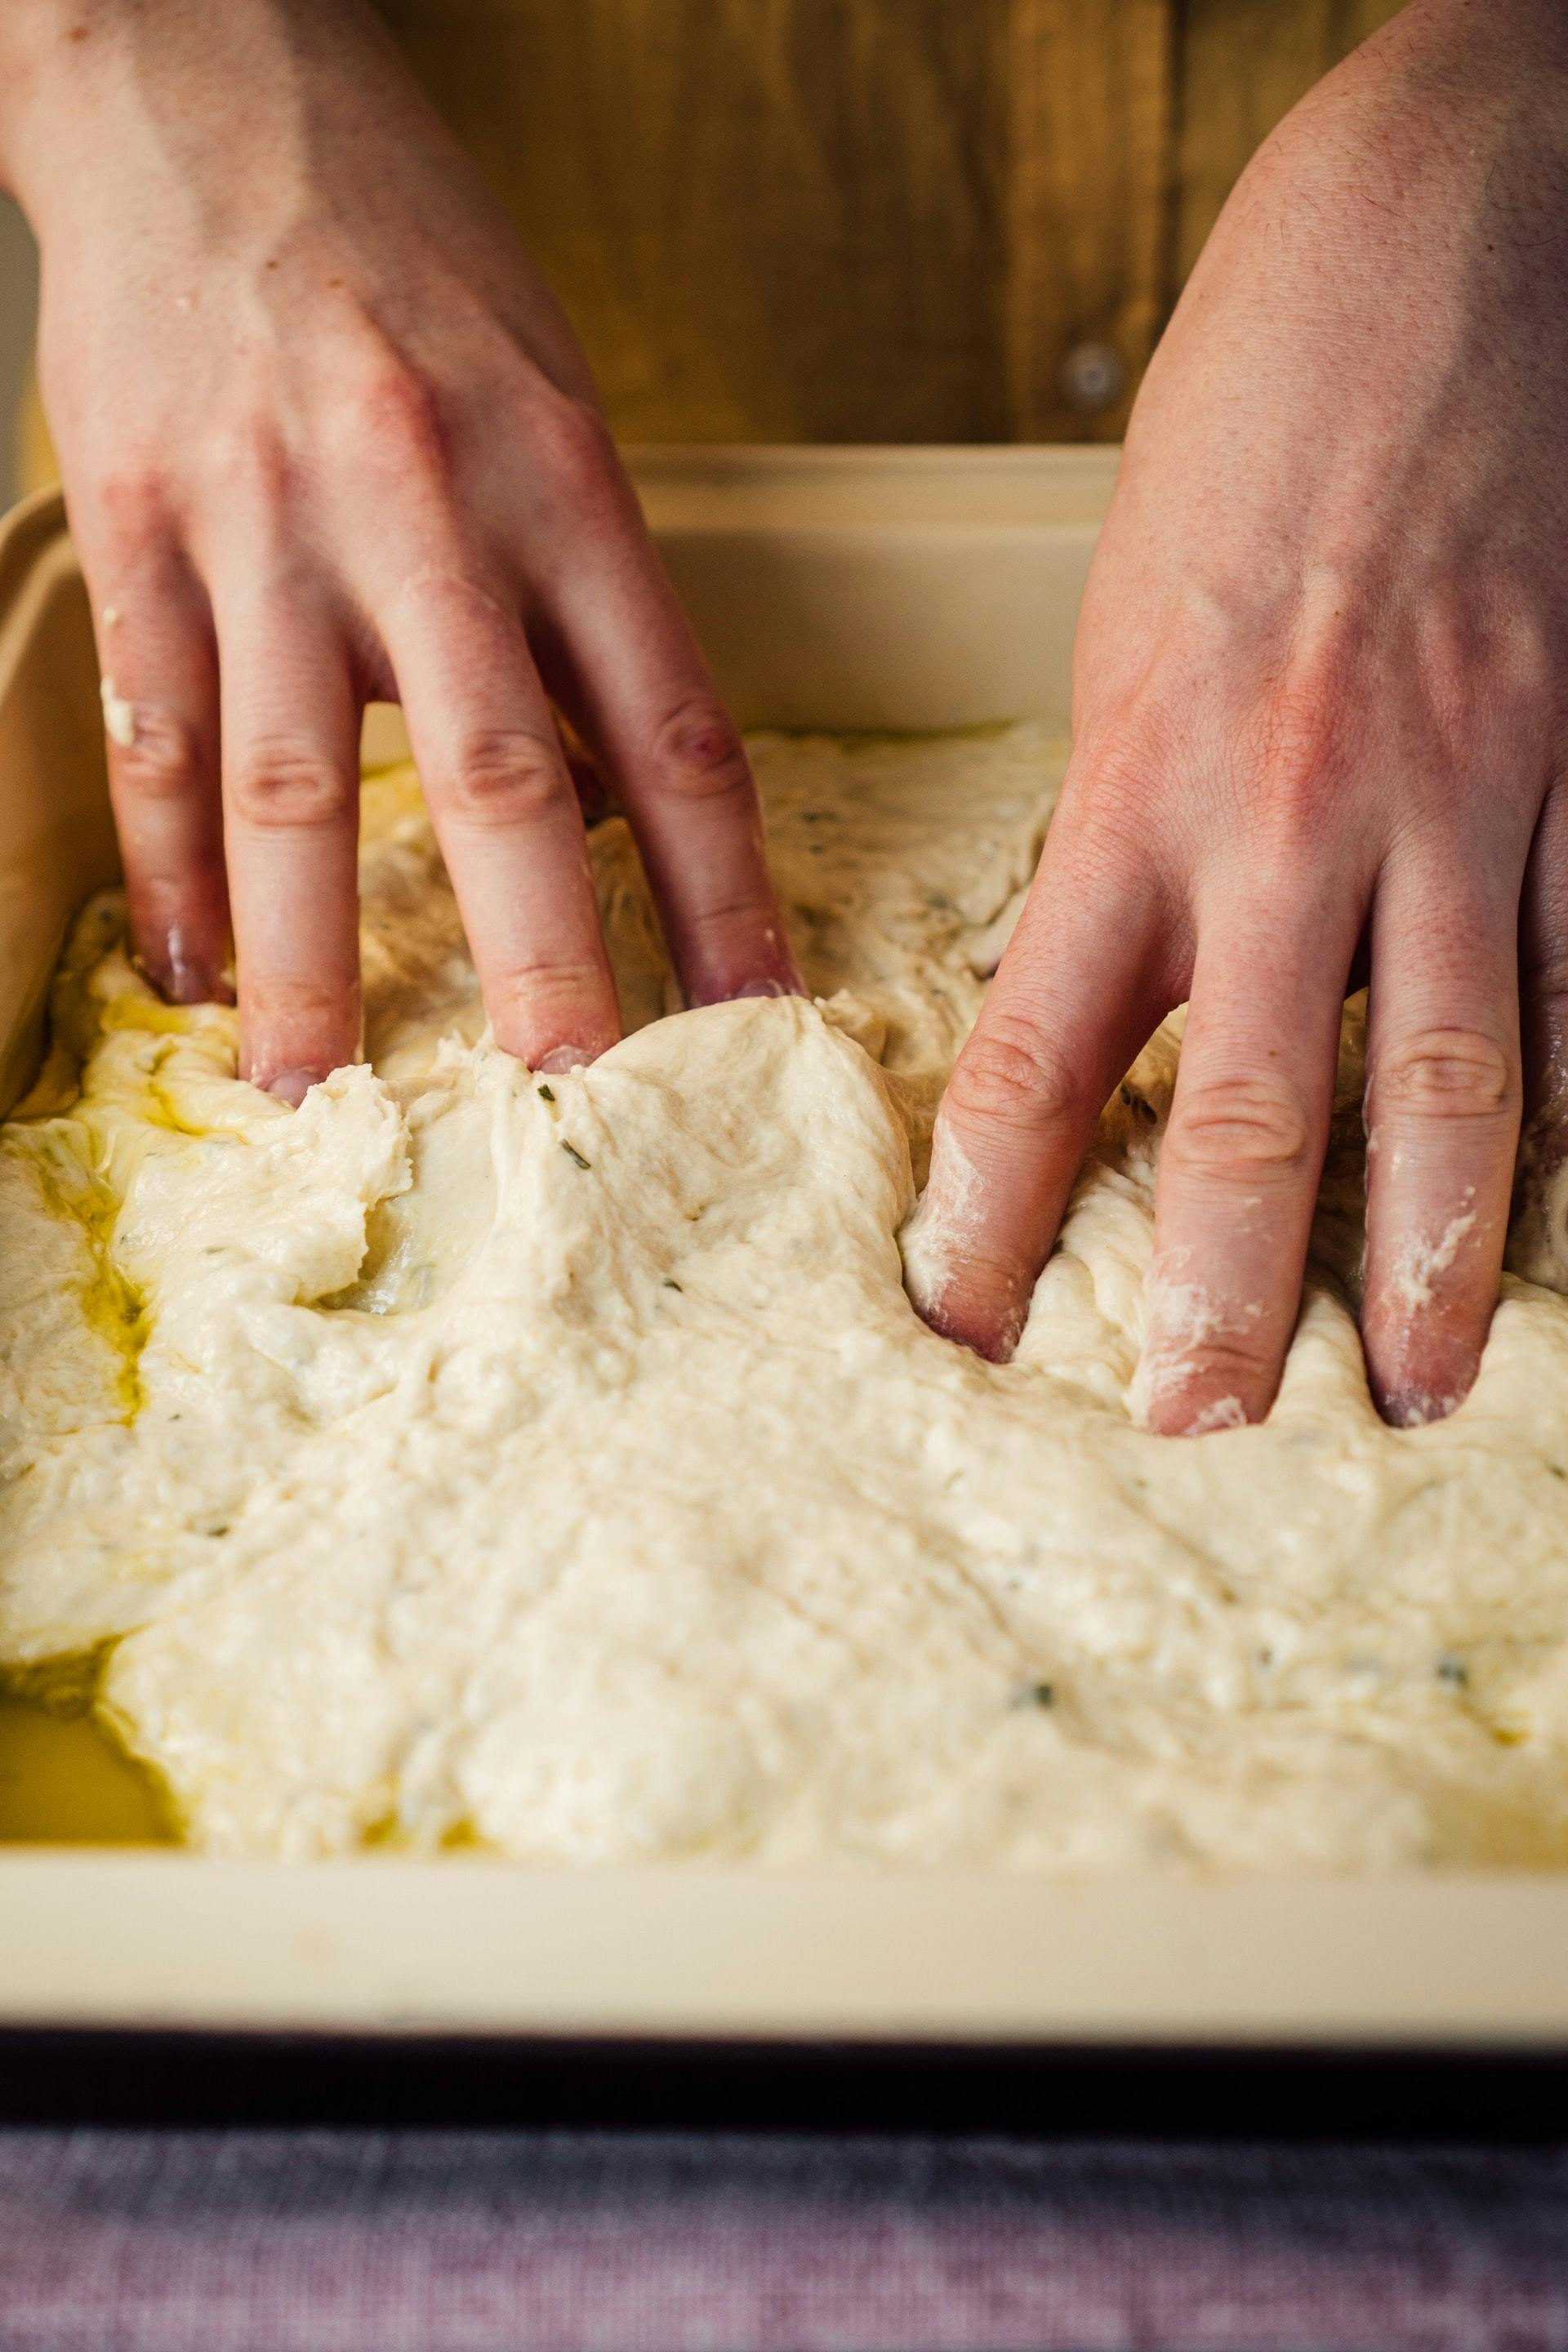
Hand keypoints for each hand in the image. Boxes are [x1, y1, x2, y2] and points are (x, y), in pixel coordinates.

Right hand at [0, 0, 796, 1098]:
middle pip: (501, 777)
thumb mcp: (554, 398)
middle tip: (575, 1099)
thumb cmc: (410, 255)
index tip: (759, 1015)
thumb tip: (620, 804)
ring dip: (312, 957)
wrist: (208, 78)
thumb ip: (586, 596)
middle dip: (544, 955)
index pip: (672, 727)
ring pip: (292, 782)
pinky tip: (190, 970)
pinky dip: (170, 868)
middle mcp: (424, 508)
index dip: (725, 888)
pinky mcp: (137, 522)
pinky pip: (155, 729)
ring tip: (318, 1089)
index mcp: (564, 480)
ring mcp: (267, 520)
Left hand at [907, 0, 1567, 1431]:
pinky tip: (1558, 1202)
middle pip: (1246, 1115)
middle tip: (1197, 1429)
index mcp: (1139, 779)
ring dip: (1436, 1255)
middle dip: (1220, 1296)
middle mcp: (1294, 817)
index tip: (950, 1326)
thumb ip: (1125, 817)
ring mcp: (1462, 802)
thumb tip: (1111, 988)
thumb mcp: (1126, 626)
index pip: (1035, 1055)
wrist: (1451, 232)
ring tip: (1419, 1387)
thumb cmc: (1256, 423)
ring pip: (1452, 1080)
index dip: (985, 1214)